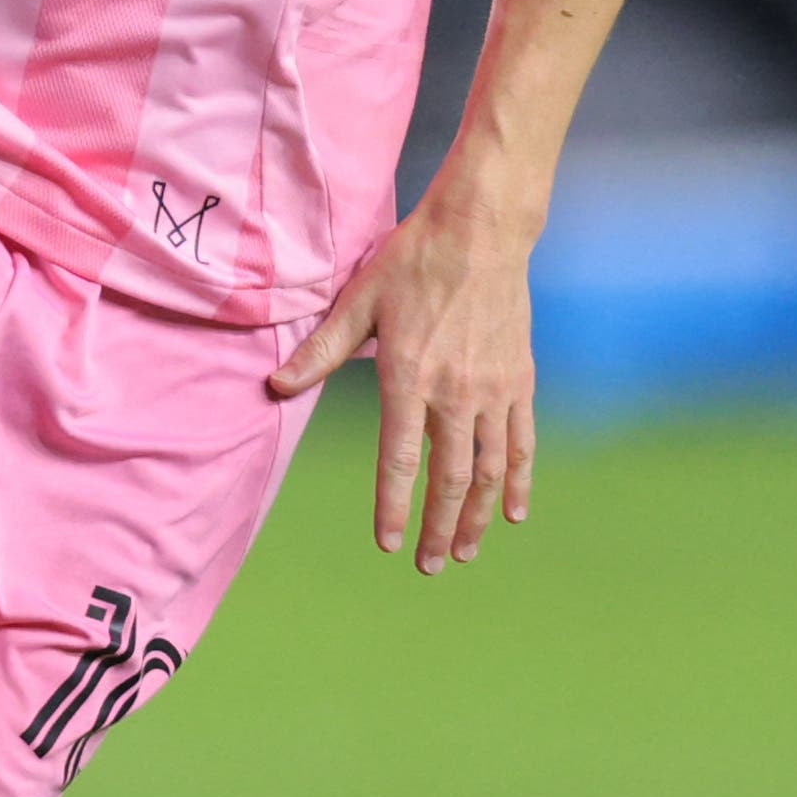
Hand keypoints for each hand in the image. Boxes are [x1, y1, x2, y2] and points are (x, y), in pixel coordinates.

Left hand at [268, 189, 537, 576]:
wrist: (482, 231)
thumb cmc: (413, 262)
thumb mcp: (357, 301)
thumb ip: (320, 352)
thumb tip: (275, 385)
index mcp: (410, 377)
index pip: (399, 459)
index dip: (392, 506)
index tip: (386, 542)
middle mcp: (455, 392)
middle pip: (450, 479)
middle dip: (440, 529)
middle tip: (430, 565)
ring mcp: (493, 390)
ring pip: (489, 470)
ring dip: (478, 517)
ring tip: (467, 552)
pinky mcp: (520, 381)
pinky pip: (522, 443)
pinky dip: (518, 481)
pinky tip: (513, 513)